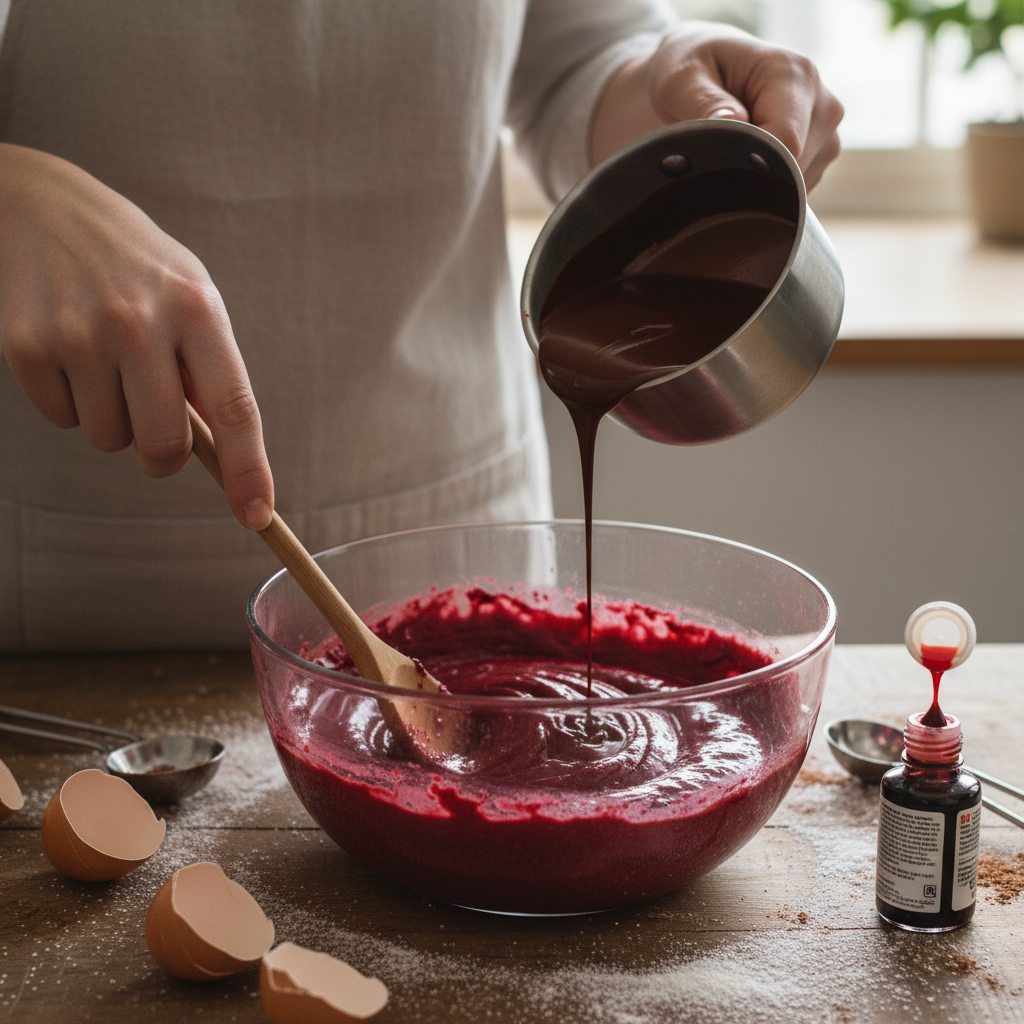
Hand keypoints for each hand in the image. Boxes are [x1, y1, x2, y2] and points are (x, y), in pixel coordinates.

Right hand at [0, 143, 273, 528]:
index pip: (235, 409)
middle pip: (164, 445)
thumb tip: (224, 456)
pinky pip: (64, 420)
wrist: (45, 206)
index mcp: (198, 310)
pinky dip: (72, 403)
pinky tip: (71, 353)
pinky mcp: (28, 345)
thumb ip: (210, 370)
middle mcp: (140, 322)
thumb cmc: (138, 266)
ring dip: (114, 422)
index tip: (257, 515)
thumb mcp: (192, 297)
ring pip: (110, 440)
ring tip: (108, 365)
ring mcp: (80, 334)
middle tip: (157, 433)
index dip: (249, 470)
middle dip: (163, 458)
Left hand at [590, 22, 842, 188]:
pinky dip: (768, 188)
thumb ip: (704, 102)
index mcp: (792, 74)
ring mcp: (826, 131)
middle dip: (752, 177)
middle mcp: (821, 101)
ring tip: (729, 157)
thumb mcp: (681, 80)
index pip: (787, 143)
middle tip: (713, 162)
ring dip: (759, 184)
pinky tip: (746, 164)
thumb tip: (732, 123)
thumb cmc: (691, 71)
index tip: (717, 173)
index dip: (752, 168)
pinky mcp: (821, 154)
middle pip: (794, 169)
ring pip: (798, 185)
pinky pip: (798, 190)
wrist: (703, 69)